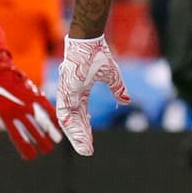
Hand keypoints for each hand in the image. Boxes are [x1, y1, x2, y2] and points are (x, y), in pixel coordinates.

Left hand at [0, 50, 61, 159]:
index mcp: (6, 117)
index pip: (18, 137)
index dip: (25, 148)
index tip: (32, 156)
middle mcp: (18, 112)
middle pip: (32, 131)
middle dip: (41, 142)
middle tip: (48, 150)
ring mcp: (27, 102)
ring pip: (41, 120)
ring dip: (50, 131)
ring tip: (57, 140)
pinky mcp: (34, 93)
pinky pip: (46, 106)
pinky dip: (53, 114)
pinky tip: (59, 121)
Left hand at [56, 35, 130, 155]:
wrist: (89, 40)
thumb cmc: (98, 54)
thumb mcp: (112, 75)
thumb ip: (117, 89)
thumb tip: (125, 101)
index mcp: (81, 91)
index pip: (83, 116)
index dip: (87, 130)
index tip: (91, 144)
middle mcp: (72, 95)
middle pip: (76, 121)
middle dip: (82, 137)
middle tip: (87, 152)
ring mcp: (67, 93)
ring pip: (69, 120)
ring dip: (77, 135)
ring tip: (84, 148)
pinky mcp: (65, 91)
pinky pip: (66, 112)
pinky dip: (72, 125)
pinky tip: (78, 135)